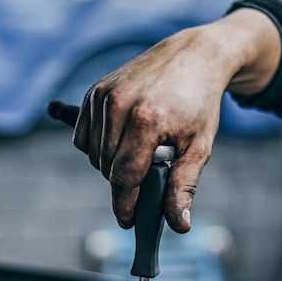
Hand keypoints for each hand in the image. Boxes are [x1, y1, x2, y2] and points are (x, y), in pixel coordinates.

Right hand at [74, 9, 281, 232]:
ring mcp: (102, 97)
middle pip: (106, 169)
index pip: (123, 178)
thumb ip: (183, 187)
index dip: (124, 205)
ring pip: (91, 155)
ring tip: (137, 152)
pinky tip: (119, 141)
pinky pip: (82, 136)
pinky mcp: (94, 92)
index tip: (128, 221)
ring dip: (110, 164)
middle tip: (148, 172)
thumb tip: (179, 226)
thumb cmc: (199, 103)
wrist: (194, 55)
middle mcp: (117, 106)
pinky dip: (96, 146)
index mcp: (145, 122)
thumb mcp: (199, 147)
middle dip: (124, 182)